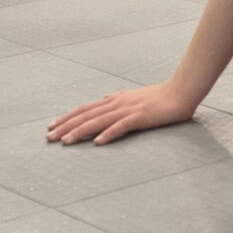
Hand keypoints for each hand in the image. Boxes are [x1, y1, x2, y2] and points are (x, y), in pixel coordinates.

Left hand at [46, 80, 197, 145]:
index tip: (52, 127)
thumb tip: (104, 101)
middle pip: (87, 115)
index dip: (67, 118)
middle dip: (66, 126)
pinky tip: (98, 142)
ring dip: (80, 131)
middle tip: (49, 138)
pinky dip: (109, 133)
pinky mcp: (141, 117)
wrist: (182, 91)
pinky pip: (122, 126)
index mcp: (115, 99)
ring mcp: (129, 109)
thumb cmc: (160, 96)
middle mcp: (118, 103)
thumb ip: (118, 100)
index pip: (85, 109)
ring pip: (99, 121)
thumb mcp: (134, 96)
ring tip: (66, 142)